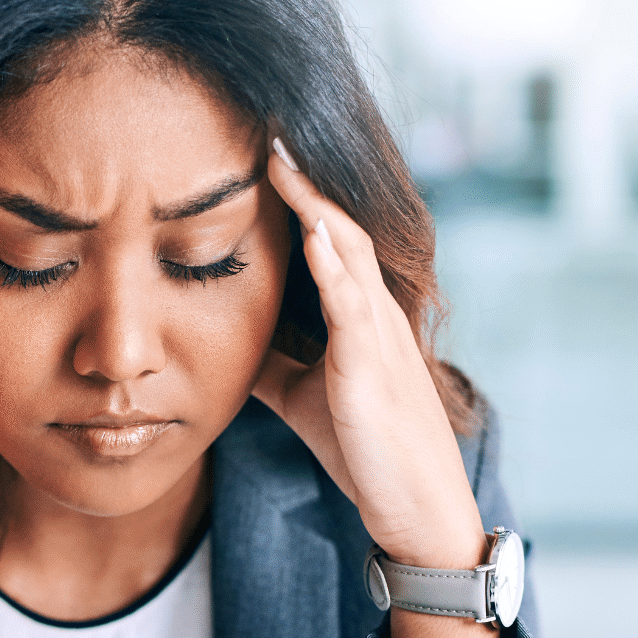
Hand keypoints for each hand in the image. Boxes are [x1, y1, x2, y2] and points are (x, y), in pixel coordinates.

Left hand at [251, 139, 498, 637]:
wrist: (414, 508)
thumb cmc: (364, 449)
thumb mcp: (301, 394)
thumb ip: (271, 359)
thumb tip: (223, 337)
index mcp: (357, 317)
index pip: (329, 240)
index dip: (299, 196)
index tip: (261, 152)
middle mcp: (374, 314)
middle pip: (342, 228)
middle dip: (307, 181)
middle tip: (271, 129)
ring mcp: (379, 338)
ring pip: (353, 253)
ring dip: (319, 205)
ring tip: (286, 160)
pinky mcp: (373, 371)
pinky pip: (356, 307)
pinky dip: (337, 265)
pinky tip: (316, 232)